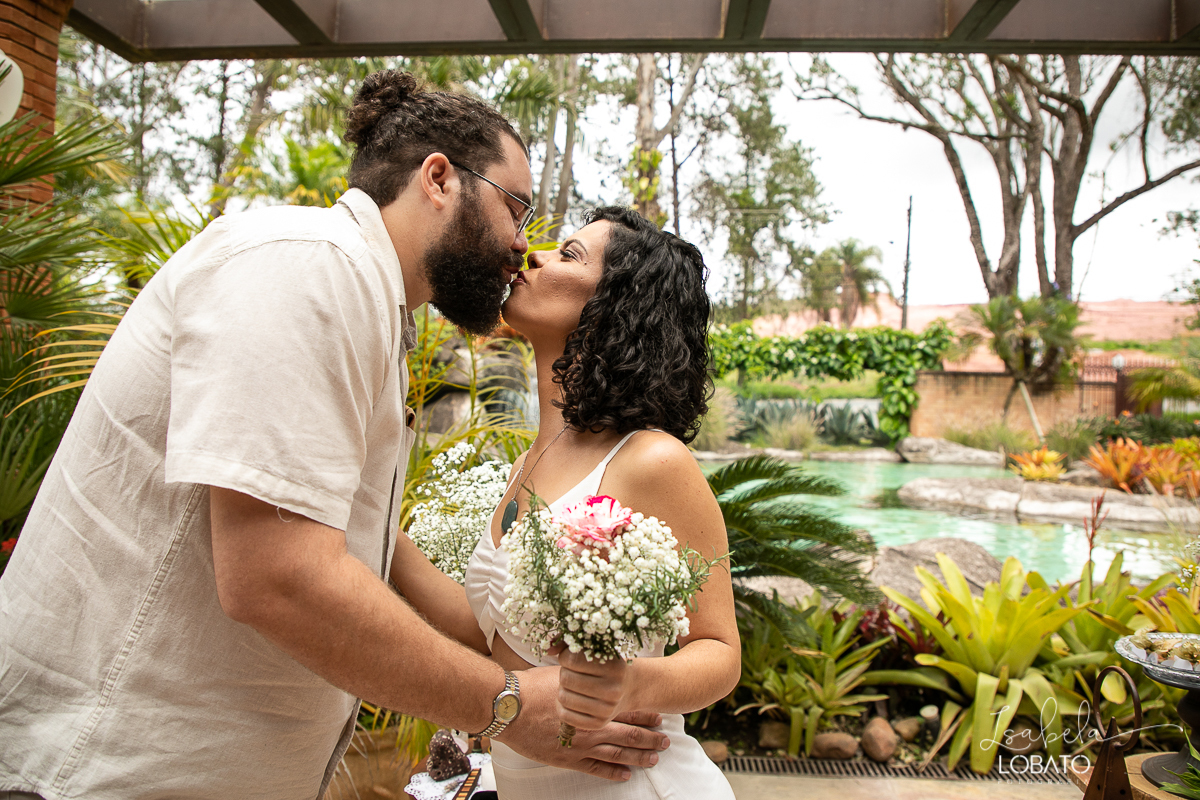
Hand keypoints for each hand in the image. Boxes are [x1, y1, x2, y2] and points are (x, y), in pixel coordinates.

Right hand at [497, 666, 669, 781]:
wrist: (509, 707)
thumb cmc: (533, 687)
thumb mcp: (562, 671)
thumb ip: (581, 671)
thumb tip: (592, 654)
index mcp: (593, 704)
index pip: (627, 710)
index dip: (645, 713)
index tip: (660, 716)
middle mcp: (592, 727)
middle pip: (629, 735)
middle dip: (650, 738)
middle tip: (666, 741)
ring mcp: (582, 746)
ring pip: (618, 754)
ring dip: (638, 757)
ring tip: (654, 759)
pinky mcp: (568, 759)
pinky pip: (596, 769)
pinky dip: (613, 772)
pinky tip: (625, 775)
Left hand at [557, 648, 635, 730]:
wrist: (629, 688)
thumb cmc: (605, 664)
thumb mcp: (596, 649)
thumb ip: (570, 643)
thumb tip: (549, 649)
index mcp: (614, 667)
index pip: (572, 660)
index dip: (565, 657)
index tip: (572, 658)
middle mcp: (613, 690)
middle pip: (566, 679)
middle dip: (565, 673)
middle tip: (573, 672)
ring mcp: (607, 709)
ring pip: (563, 697)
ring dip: (563, 688)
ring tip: (573, 685)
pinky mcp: (599, 724)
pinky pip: (565, 715)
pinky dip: (562, 705)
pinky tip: (572, 697)